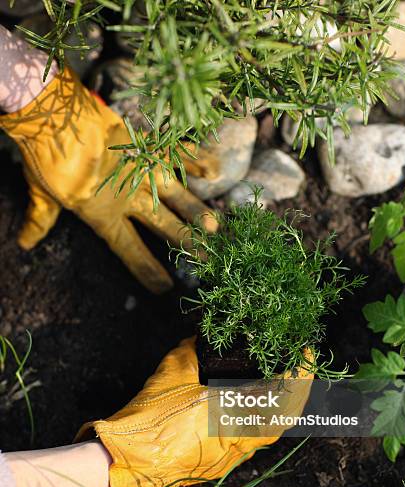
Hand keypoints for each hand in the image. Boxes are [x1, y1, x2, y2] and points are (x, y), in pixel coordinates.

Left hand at [0, 67, 217, 293]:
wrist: (54, 116)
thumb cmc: (46, 157)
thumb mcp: (42, 193)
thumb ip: (40, 220)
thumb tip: (25, 244)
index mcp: (103, 215)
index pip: (129, 249)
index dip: (146, 269)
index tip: (164, 287)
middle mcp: (129, 197)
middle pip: (163, 225)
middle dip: (186, 244)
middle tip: (206, 258)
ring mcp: (141, 171)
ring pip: (176, 195)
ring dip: (196, 212)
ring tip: (215, 228)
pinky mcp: (147, 146)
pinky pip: (176, 153)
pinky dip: (196, 158)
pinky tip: (213, 170)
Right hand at [74, 337, 313, 486]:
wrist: (124, 465)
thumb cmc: (147, 421)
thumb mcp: (172, 373)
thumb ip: (193, 352)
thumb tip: (201, 339)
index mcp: (231, 417)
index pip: (282, 398)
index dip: (301, 375)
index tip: (306, 353)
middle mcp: (237, 443)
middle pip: (284, 418)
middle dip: (297, 390)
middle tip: (297, 366)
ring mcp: (229, 458)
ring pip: (267, 431)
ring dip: (279, 406)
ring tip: (277, 380)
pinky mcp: (217, 465)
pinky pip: (249, 440)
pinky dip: (258, 419)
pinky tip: (249, 403)